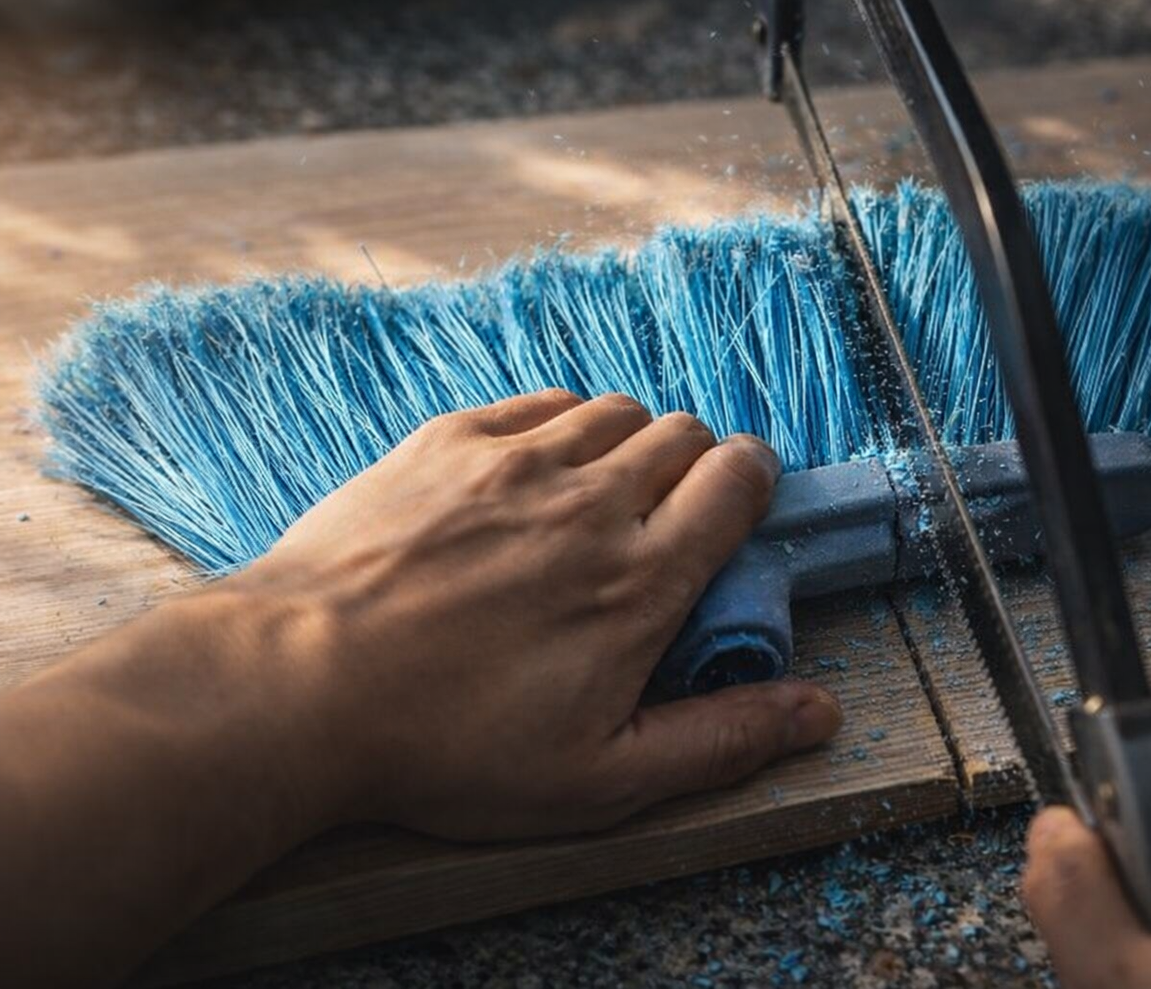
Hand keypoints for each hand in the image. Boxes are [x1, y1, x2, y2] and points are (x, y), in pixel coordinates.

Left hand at [230, 390, 842, 839]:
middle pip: (684, 434)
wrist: (297, 685)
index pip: (738, 479)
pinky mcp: (448, 439)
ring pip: (615, 410)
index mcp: (643, 576)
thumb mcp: (600, 778)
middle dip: (696, 466)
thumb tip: (822, 712)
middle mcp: (592, 498)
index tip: (738, 508)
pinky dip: (561, 426)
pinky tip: (537, 471)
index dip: (752, 483)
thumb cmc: (448, 745)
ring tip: (601, 494)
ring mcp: (516, 458)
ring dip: (630, 442)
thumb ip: (720, 738)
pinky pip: (540, 403)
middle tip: (663, 519)